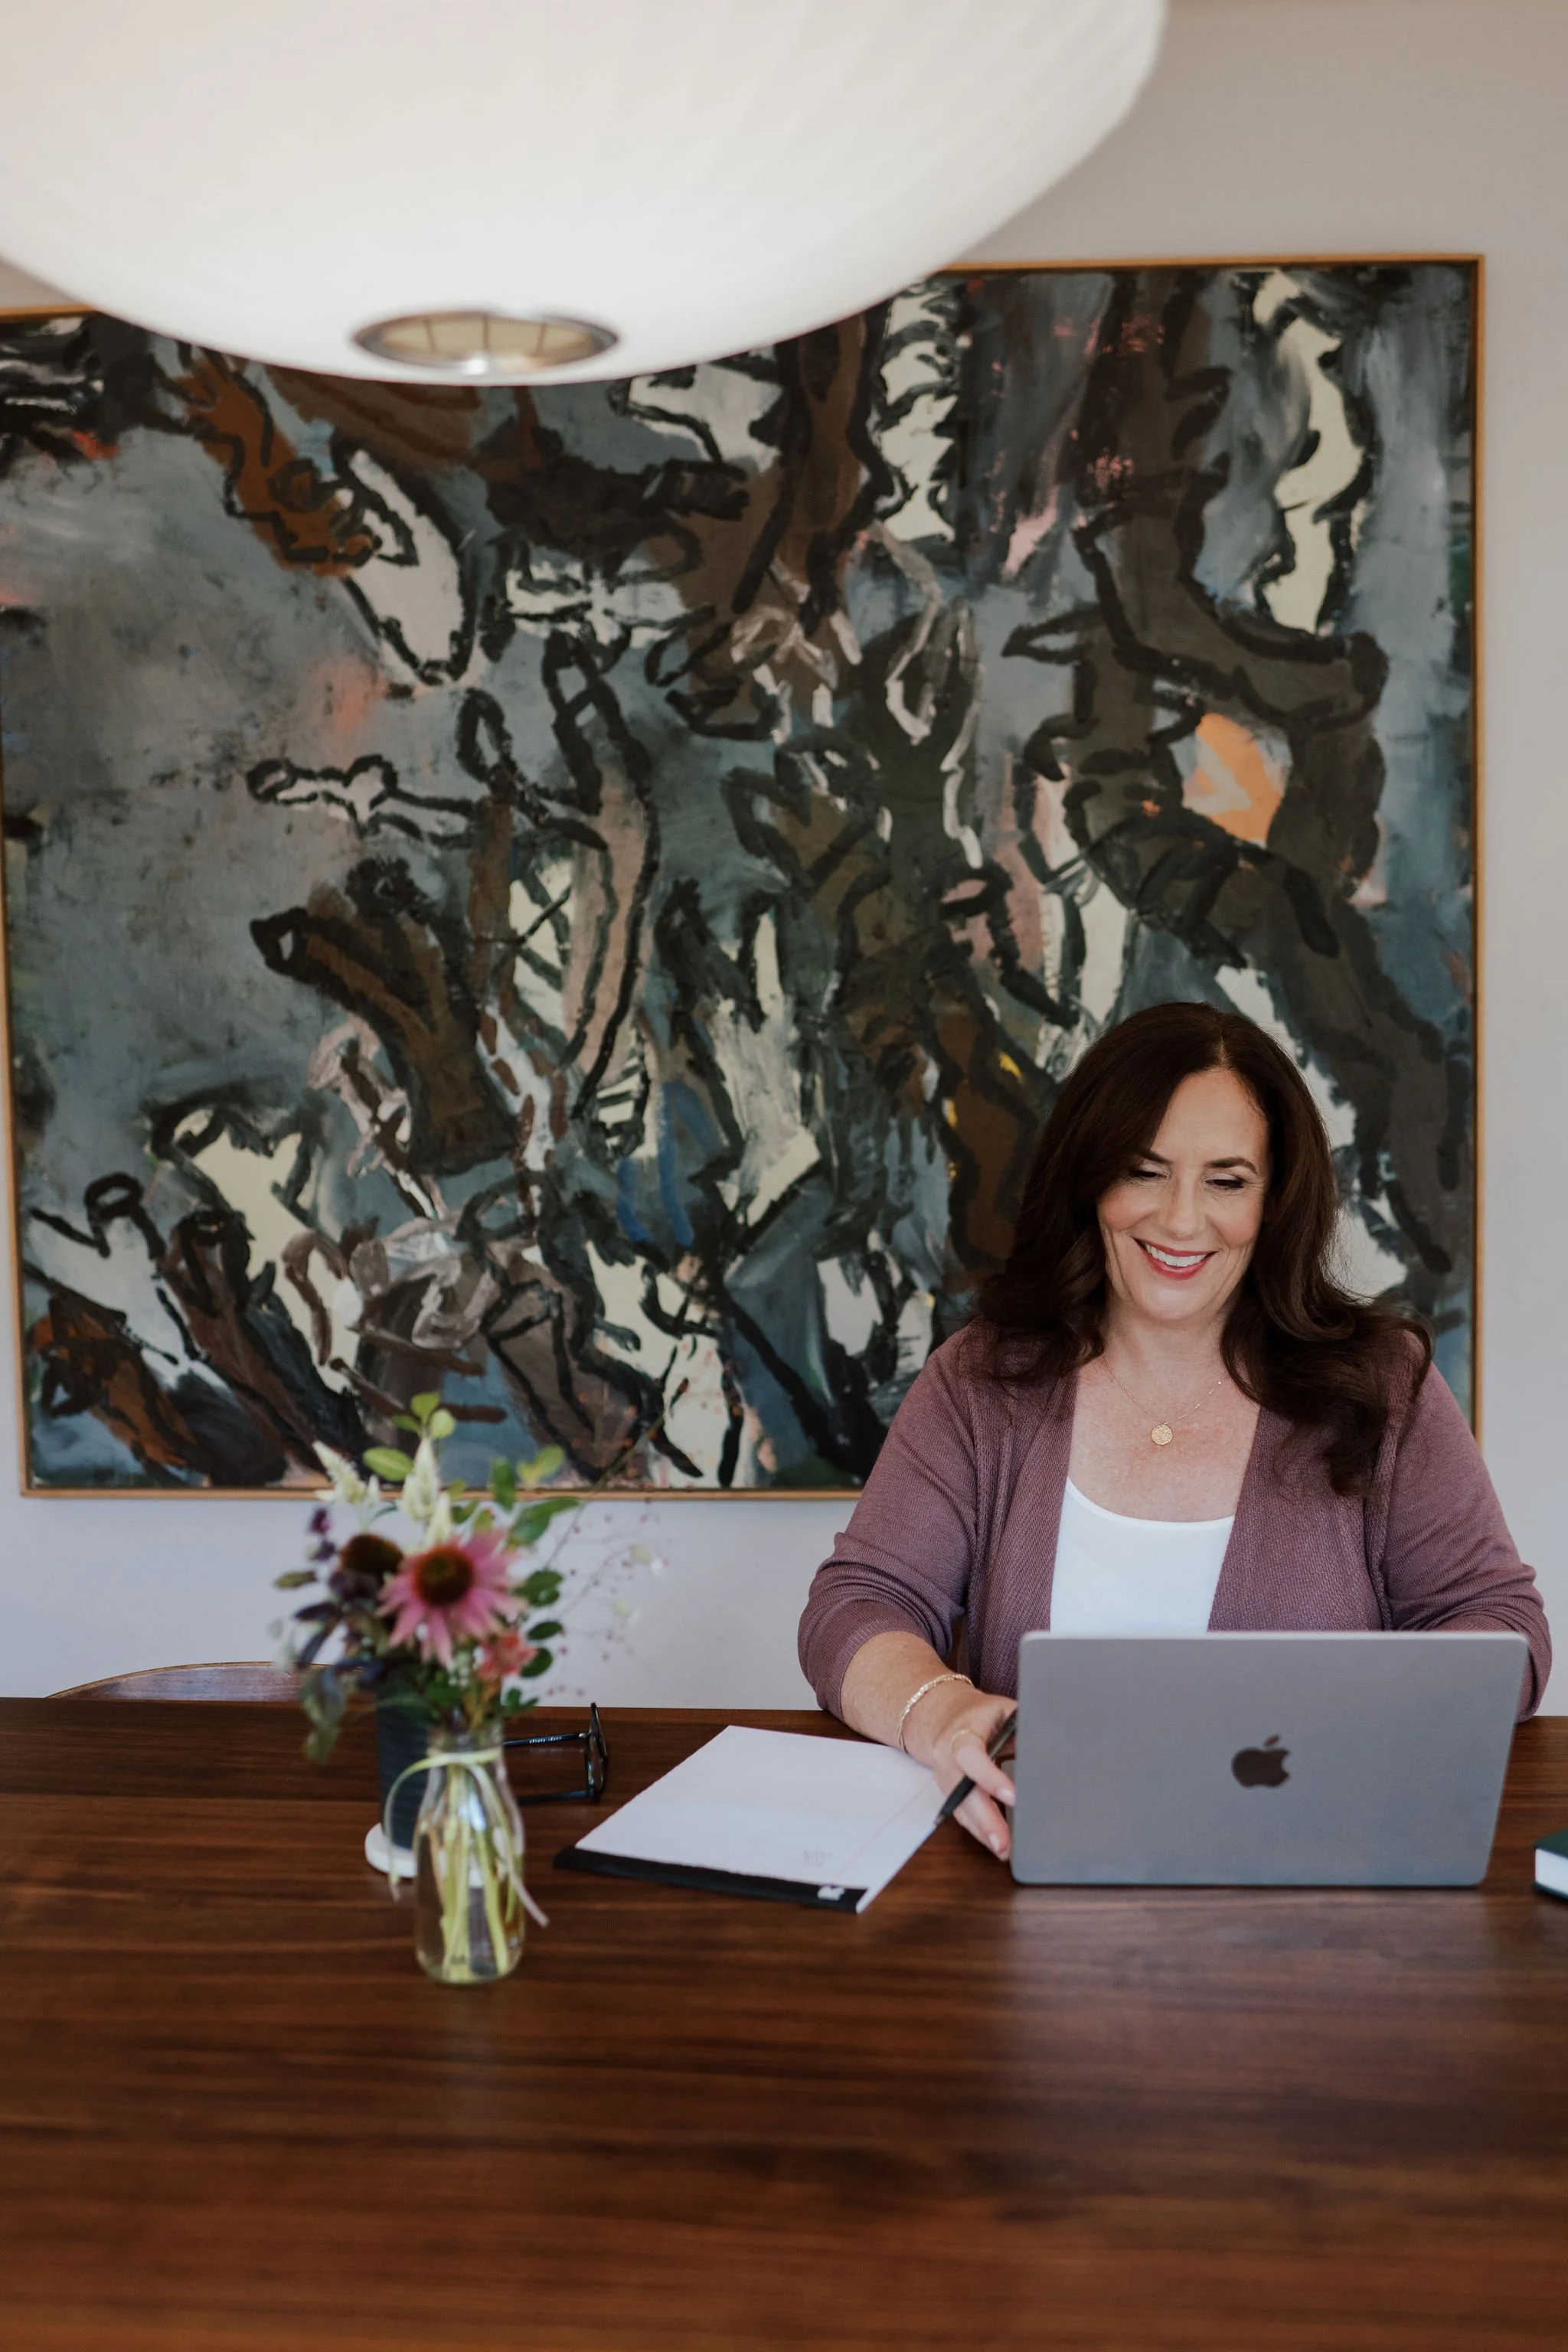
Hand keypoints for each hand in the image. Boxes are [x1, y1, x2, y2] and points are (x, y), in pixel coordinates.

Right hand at [904, 1684, 1016, 1861]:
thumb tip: (1053, 1742)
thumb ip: (1020, 1725)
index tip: (1013, 1797)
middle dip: (984, 1819)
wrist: (941, 1719)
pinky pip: (962, 1816)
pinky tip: (997, 1846)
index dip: (989, 1777)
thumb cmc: (980, 1714)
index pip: (971, 1756)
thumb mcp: (1001, 1709)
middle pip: (963, 1793)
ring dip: (983, 1832)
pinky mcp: (949, 1795)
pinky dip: (980, 1832)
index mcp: (961, 1733)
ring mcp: (946, 1780)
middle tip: (1004, 1843)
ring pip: (961, 1810)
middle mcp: (948, 1760)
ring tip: (1005, 1851)